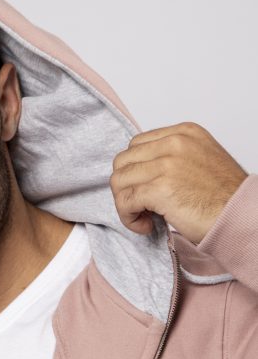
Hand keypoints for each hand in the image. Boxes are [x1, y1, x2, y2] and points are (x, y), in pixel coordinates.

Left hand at [110, 121, 248, 244]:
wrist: (241, 216)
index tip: (145, 189)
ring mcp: (166, 164)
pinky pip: (125, 201)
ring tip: (144, 217)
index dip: (135, 171)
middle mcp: (174, 143)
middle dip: (126, 186)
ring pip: (119, 181)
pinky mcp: (159, 188)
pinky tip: (146, 226)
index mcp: (184, 133)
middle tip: (142, 206)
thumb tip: (140, 172)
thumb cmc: (224, 197)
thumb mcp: (201, 160)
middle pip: (123, 161)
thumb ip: (173, 157)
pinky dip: (129, 218)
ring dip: (125, 203)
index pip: (137, 145)